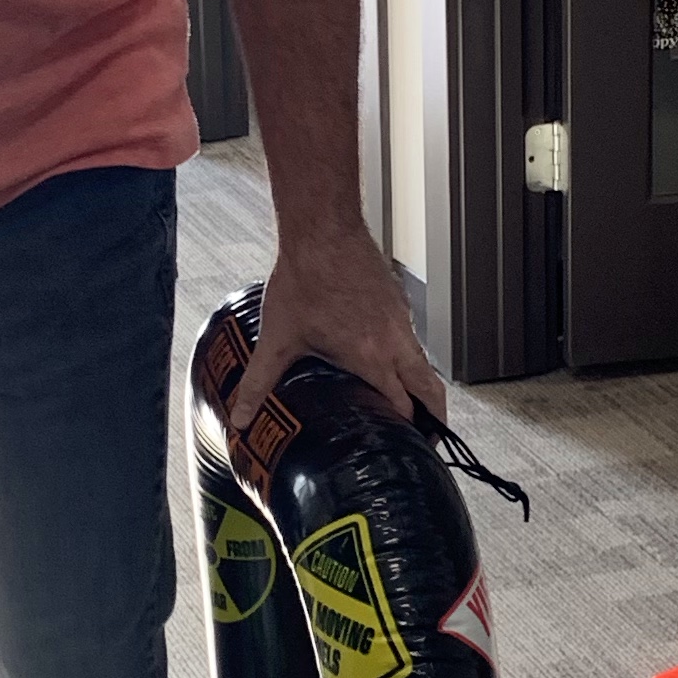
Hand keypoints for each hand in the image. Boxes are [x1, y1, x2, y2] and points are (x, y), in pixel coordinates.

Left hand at [233, 224, 445, 435]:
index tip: (406, 447)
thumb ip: (258, 382)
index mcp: (372, 357)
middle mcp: (395, 340)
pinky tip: (386, 356)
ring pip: (424, 362)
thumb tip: (241, 416)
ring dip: (421, 385)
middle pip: (431, 389)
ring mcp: (401, 318)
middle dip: (436, 416)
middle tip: (430, 436)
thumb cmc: (304, 278)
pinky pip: (411, 336)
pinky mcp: (397, 299)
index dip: (408, 431)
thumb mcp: (277, 339)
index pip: (404, 406)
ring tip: (410, 403)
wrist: (322, 231)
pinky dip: (408, 354)